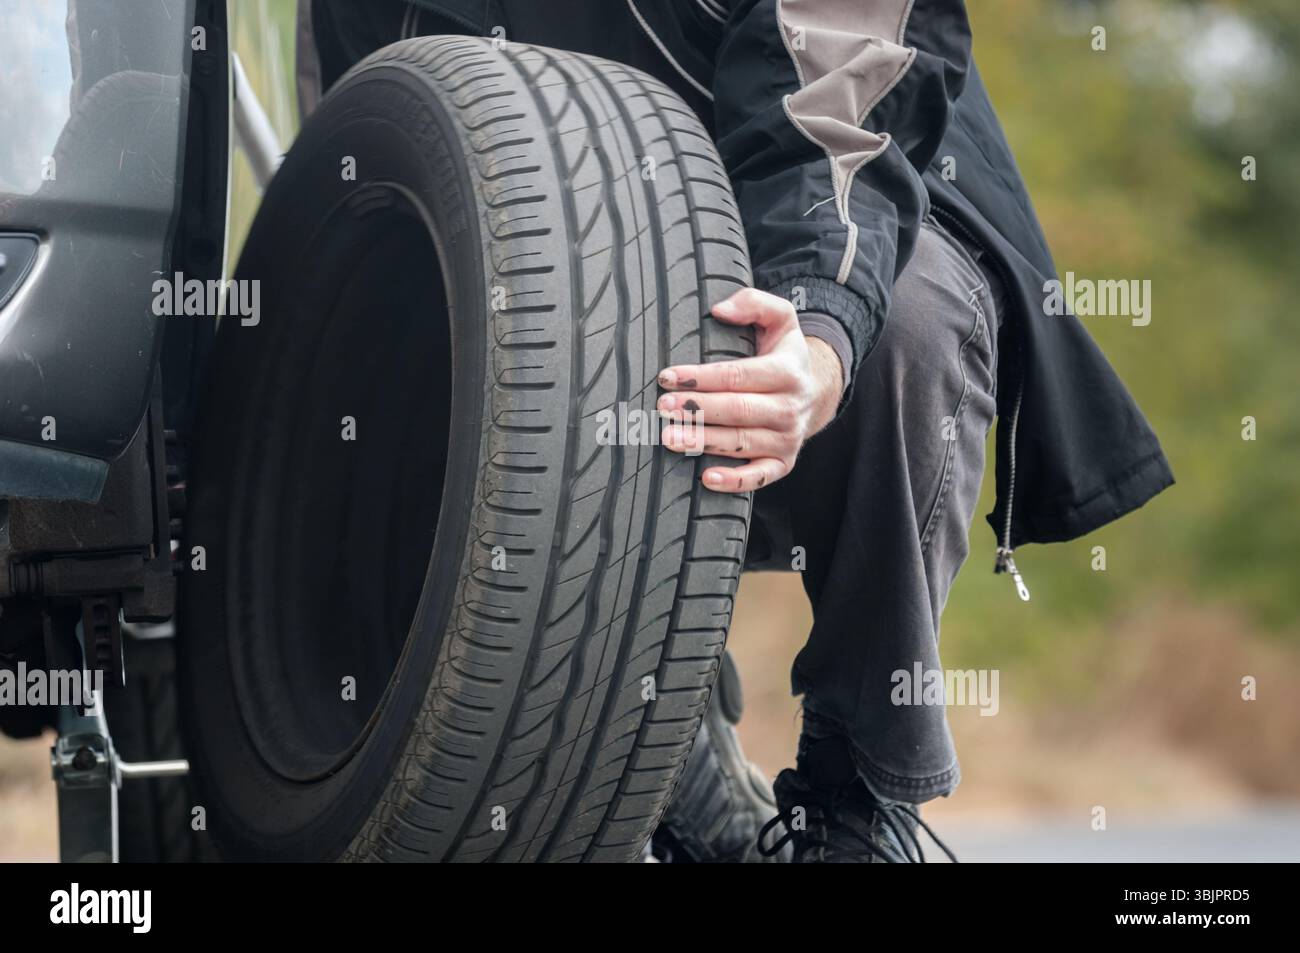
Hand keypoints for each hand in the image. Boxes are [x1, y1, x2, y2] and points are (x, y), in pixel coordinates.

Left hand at [657, 288, 843, 492]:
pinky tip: (706, 478)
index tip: (668, 377)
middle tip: (663, 407)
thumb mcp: (780, 319)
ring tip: (670, 438)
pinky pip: (759, 476)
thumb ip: (753, 303)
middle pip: (738, 410)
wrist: (816, 391)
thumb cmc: (784, 354)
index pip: (738, 375)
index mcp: (788, 371)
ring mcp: (788, 438)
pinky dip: (735, 481)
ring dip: (704, 441)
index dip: (700, 377)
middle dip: (697, 409)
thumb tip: (719, 309)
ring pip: (742, 443)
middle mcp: (790, 407)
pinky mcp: (784, 462)